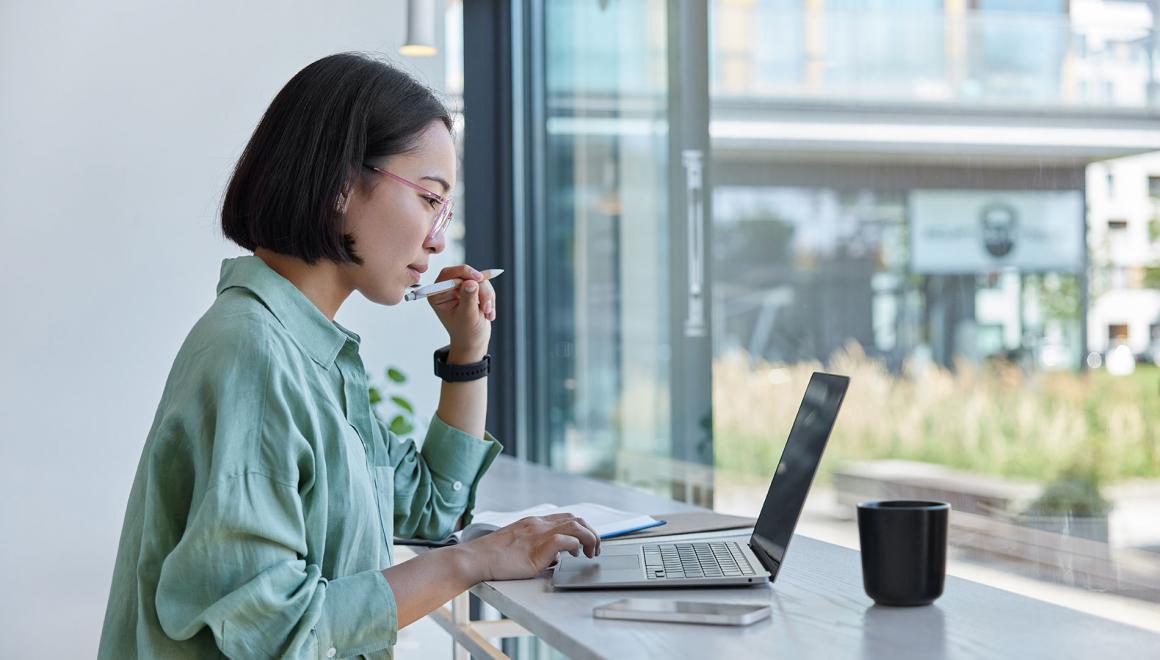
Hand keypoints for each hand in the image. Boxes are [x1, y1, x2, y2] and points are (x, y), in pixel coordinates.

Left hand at [427, 265, 494, 358]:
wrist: (474, 340)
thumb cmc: (466, 332)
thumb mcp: (467, 316)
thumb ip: (468, 298)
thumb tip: (471, 282)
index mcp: (438, 295)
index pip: (448, 274)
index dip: (464, 273)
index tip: (478, 278)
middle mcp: (447, 289)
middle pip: (466, 275)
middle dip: (480, 289)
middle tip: (487, 305)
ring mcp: (460, 288)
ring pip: (479, 280)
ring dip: (487, 296)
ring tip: (488, 313)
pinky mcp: (471, 289)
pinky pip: (485, 284)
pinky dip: (490, 298)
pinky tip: (488, 312)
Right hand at [458, 513, 600, 581]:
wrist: (475, 558)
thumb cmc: (493, 556)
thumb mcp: (519, 546)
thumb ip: (538, 547)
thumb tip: (556, 558)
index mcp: (533, 522)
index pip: (566, 517)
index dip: (582, 528)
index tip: (587, 541)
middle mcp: (538, 524)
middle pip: (576, 518)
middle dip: (591, 532)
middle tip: (594, 549)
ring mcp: (538, 534)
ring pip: (575, 525)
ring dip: (589, 538)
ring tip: (591, 553)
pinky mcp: (537, 548)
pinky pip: (565, 540)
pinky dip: (575, 545)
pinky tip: (575, 555)